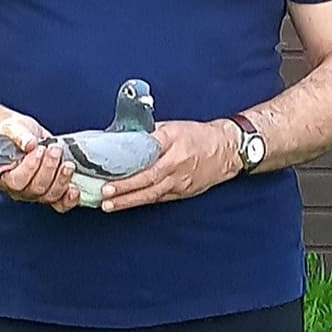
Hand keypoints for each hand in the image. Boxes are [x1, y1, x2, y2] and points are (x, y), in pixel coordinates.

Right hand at [0, 114, 79, 213]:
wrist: (27, 133)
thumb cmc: (15, 133)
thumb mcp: (12, 128)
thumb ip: (18, 135)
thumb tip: (29, 143)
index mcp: (3, 175)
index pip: (15, 181)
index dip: (30, 168)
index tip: (38, 150)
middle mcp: (19, 189)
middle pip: (36, 189)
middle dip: (49, 168)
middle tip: (54, 150)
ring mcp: (37, 192)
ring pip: (50, 195)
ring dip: (62, 179)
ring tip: (67, 163)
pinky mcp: (53, 190)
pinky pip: (61, 203)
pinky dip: (70, 198)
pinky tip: (74, 188)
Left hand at [100, 119, 237, 212]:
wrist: (227, 150)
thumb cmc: (199, 136)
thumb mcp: (174, 126)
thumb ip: (150, 133)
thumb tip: (123, 138)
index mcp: (173, 140)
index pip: (148, 150)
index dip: (128, 160)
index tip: (109, 166)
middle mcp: (177, 161)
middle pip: (148, 177)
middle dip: (125, 187)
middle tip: (105, 192)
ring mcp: (180, 180)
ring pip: (152, 192)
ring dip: (129, 200)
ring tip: (109, 205)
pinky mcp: (182, 191)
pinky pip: (159, 197)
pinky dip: (142, 201)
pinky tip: (126, 204)